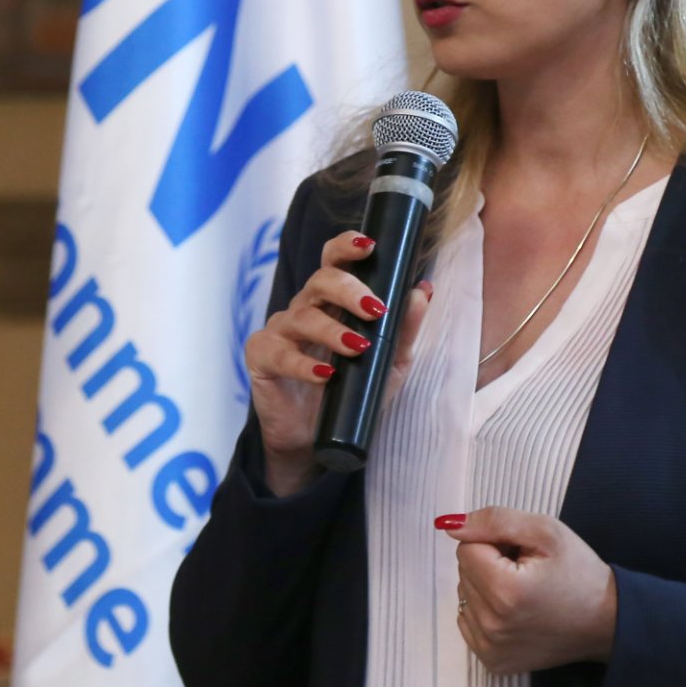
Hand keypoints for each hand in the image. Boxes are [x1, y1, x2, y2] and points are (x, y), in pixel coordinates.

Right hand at [244, 229, 429, 495]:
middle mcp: (304, 309)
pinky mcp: (262, 357)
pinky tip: (324, 374)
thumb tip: (423, 290)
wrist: (316, 440)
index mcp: (332, 302)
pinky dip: (303, 364)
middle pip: (320, 280)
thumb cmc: (352, 393)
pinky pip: (279, 353)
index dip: (346, 247)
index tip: (369, 246)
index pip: (334, 261)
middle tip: (374, 308)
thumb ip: (404, 329)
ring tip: (357, 347)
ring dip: (332, 330)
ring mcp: (280, 331)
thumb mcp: (388, 363)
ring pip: (302, 316)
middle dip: (348, 289)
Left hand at [440, 507, 618, 674]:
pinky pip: (468, 621)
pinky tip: (516, 611)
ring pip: (464, 595)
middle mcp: (492, 626)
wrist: (605, 622)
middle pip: (464, 572)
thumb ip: (494, 520)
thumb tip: (451, 526)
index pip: (466, 548)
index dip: (495, 542)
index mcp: (504, 591)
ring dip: (487, 586)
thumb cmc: (579, 573)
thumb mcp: (545, 531)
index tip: (522, 553)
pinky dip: (487, 611)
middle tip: (526, 570)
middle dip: (490, 563)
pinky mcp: (492, 662)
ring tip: (524, 590)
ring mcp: (490, 649)